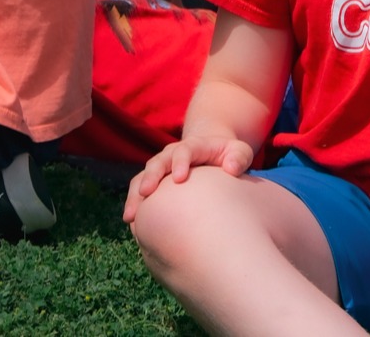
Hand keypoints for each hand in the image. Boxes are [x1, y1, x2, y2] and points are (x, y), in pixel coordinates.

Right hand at [122, 134, 254, 222]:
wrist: (211, 153)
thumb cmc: (228, 156)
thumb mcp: (240, 152)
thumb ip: (239, 157)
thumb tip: (232, 169)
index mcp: (194, 146)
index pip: (184, 150)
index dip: (180, 162)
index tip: (179, 178)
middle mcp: (173, 154)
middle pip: (158, 162)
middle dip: (151, 177)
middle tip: (146, 193)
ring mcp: (162, 167)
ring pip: (143, 176)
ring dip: (135, 195)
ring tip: (130, 216)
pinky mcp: (155, 180)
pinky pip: (139, 189)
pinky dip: (134, 203)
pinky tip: (132, 223)